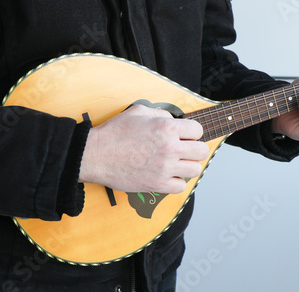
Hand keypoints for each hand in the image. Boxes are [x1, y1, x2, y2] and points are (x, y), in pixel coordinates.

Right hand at [79, 105, 208, 193]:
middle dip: (194, 149)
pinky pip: (181, 186)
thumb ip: (161, 114)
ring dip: (187, 166)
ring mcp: (164, 167)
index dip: (192, 132)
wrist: (96, 154)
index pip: (198, 130)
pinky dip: (176, 182)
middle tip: (184, 150)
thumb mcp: (139, 111)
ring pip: (195, 169)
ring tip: (176, 164)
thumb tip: (174, 120)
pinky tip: (167, 175)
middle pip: (201, 151)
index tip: (185, 136)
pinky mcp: (157, 184)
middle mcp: (169, 147)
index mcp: (166, 127)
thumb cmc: (115, 133)